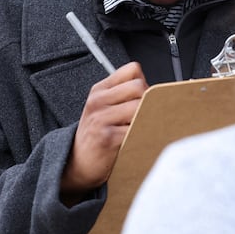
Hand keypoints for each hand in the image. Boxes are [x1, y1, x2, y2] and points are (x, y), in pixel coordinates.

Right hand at [60, 61, 147, 202]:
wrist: (77, 164)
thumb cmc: (96, 136)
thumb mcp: (103, 109)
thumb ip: (123, 96)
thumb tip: (157, 91)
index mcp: (99, 90)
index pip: (132, 70)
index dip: (144, 83)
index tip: (143, 98)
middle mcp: (98, 101)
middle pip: (139, 87)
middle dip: (148, 101)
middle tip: (145, 116)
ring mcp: (101, 119)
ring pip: (140, 108)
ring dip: (147, 119)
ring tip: (140, 129)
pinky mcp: (108, 139)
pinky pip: (137, 130)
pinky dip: (143, 136)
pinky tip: (136, 141)